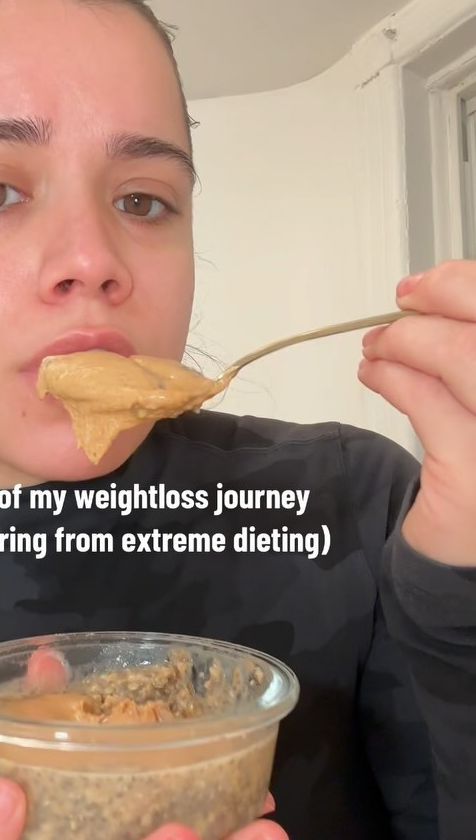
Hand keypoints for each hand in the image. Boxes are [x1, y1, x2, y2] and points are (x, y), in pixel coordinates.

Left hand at [358, 260, 475, 565]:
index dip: (468, 284)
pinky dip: (392, 378)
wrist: (473, 554)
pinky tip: (374, 375)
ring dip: (408, 341)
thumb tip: (432, 295)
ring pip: (463, 356)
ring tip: (377, 348)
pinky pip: (428, 402)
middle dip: (442, 300)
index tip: (430, 284)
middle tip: (400, 307)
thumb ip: (471, 351)